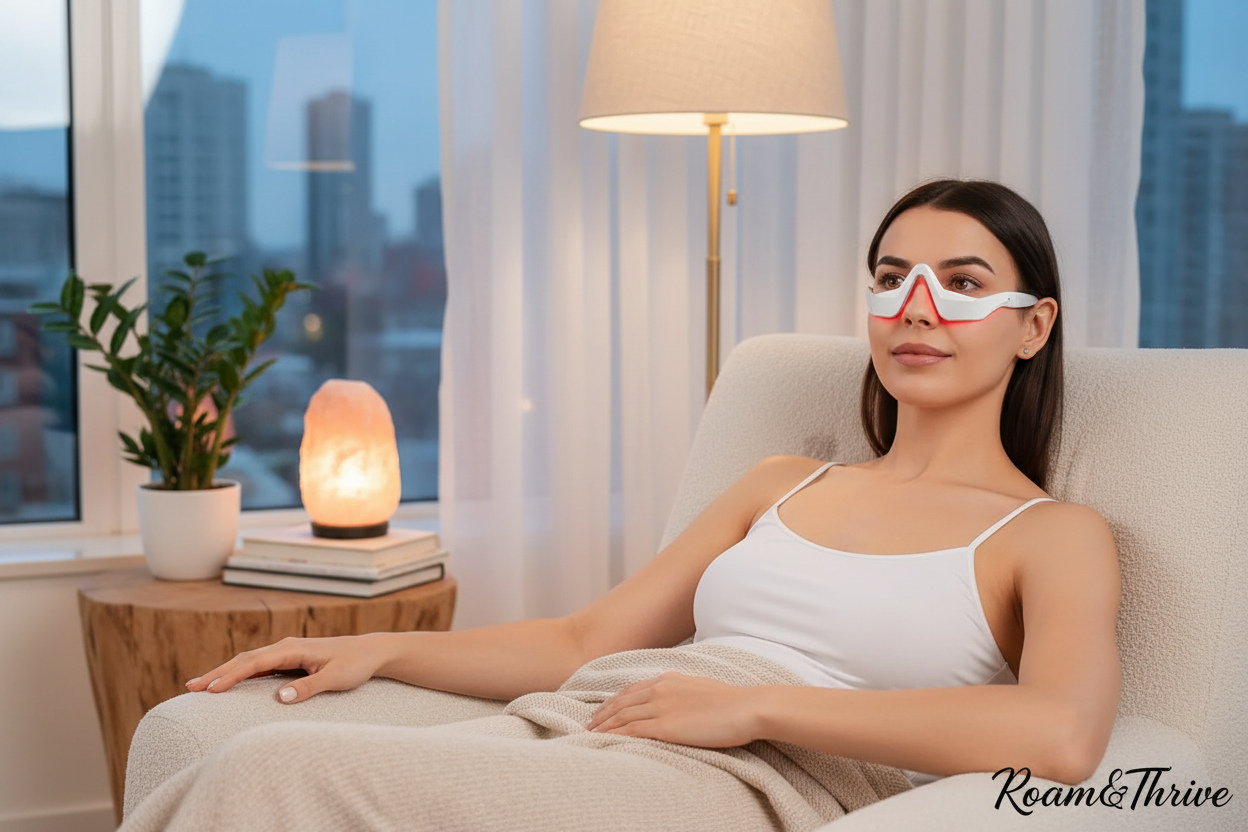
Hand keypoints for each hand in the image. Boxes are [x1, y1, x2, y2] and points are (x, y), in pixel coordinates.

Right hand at [184, 634, 389, 703]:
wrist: (370, 652)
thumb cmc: (355, 664)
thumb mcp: (335, 678)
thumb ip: (308, 687)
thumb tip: (279, 697)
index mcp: (293, 649)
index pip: (255, 662)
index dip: (232, 675)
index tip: (212, 689)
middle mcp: (286, 647)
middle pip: (244, 659)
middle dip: (218, 673)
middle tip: (191, 688)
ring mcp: (286, 653)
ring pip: (249, 662)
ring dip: (225, 673)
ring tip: (200, 686)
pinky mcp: (289, 661)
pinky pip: (258, 667)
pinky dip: (239, 674)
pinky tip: (227, 684)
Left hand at [586, 672, 762, 746]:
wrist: (746, 707)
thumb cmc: (731, 702)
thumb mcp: (701, 689)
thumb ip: (683, 693)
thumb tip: (678, 704)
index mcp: (668, 679)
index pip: (632, 690)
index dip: (614, 701)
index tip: (603, 710)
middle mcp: (660, 689)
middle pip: (621, 702)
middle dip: (601, 714)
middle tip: (587, 725)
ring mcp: (661, 706)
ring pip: (621, 716)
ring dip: (602, 726)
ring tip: (588, 735)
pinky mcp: (665, 726)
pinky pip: (631, 731)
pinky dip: (614, 736)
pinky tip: (603, 741)